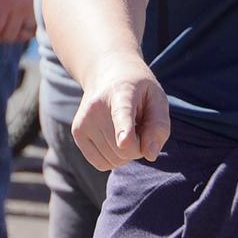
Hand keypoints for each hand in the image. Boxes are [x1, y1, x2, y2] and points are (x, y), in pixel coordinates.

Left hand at [0, 0, 38, 46]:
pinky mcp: (42, 11)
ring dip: (15, 36)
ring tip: (11, 30)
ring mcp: (32, 10)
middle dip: (0, 39)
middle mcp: (19, 8)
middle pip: (8, 36)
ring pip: (22, 35)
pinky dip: (27, 32)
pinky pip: (34, 30)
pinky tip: (24, 26)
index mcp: (4, 1)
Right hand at [73, 56, 169, 170]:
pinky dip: (113, 159)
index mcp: (122, 93)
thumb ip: (159, 127)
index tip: (124, 141)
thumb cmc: (138, 90)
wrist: (106, 73)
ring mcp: (84, 121)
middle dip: (139, 147)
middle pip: (124, 149)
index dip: (124, 130)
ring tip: (126, 129)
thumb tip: (150, 155)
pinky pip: (101, 164)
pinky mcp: (77, 133)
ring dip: (126, 153)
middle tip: (139, 127)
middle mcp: (97, 107)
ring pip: (114, 160)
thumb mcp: (157, 99)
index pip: (122, 114)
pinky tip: (114, 139)